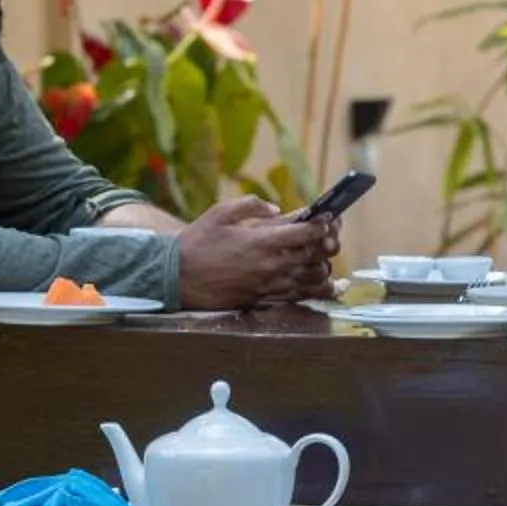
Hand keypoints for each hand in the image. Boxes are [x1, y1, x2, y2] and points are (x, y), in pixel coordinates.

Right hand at [176, 197, 337, 310]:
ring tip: (324, 257)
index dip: (322, 224)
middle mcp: (269, 265)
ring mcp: (267, 285)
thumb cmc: (197, 242)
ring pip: (310, 277)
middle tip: (331, 235)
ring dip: (322, 266)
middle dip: (327, 243)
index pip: (305, 232)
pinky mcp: (262, 299)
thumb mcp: (220, 213)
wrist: (176, 277)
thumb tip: (277, 209)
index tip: (328, 218)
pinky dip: (314, 289)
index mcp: (261, 241)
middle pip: (313, 255)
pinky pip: (297, 295)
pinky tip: (325, 284)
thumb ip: (251, 206)